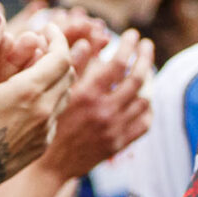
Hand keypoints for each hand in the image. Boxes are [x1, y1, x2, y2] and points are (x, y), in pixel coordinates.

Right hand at [0, 17, 73, 196]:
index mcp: (31, 91)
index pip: (62, 55)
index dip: (58, 37)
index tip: (47, 28)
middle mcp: (47, 110)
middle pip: (68, 72)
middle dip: (58, 54)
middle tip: (42, 45)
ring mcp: (48, 129)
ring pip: (66, 93)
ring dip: (56, 77)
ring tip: (37, 69)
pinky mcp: (45, 143)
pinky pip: (56, 115)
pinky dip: (50, 99)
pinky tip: (31, 99)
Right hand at [38, 32, 155, 178]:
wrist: (50, 162)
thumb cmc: (48, 119)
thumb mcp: (57, 89)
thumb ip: (76, 63)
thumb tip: (91, 38)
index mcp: (87, 95)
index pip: (118, 63)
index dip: (128, 45)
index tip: (132, 34)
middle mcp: (104, 111)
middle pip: (138, 79)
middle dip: (145, 57)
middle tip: (146, 45)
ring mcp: (114, 129)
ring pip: (145, 99)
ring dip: (149, 80)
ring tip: (146, 69)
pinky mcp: (119, 144)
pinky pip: (145, 122)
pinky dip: (148, 107)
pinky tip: (144, 97)